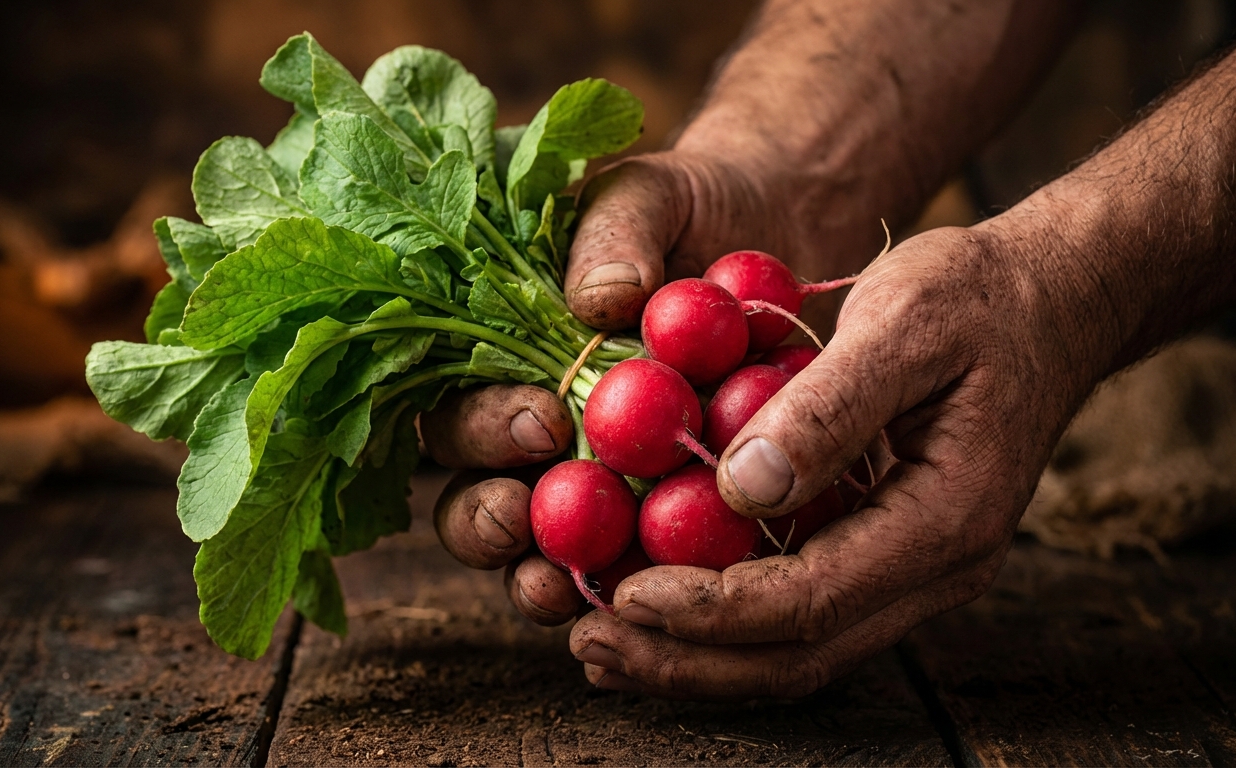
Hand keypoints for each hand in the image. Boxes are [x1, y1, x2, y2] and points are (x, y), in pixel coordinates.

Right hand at [424, 147, 872, 624]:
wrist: (776, 228)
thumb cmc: (686, 207)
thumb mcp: (647, 194)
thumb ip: (615, 232)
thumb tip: (601, 299)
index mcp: (503, 362)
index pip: (458, 412)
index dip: (484, 428)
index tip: (541, 419)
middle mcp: (532, 435)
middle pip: (475, 498)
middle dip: (488, 517)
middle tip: (523, 515)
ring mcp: (594, 484)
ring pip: (539, 553)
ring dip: (538, 577)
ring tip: (559, 586)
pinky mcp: (662, 515)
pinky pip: (635, 568)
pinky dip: (636, 586)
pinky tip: (653, 593)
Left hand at [569, 224, 1094, 697]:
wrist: (1050, 300)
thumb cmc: (979, 296)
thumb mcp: (904, 321)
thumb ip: (828, 408)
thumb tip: (740, 488)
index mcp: (944, 522)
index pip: (809, 601)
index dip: (709, 608)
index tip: (624, 589)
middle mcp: (933, 570)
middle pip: (795, 655)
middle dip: (686, 659)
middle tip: (590, 644)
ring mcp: (913, 571)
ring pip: (795, 650)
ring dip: (696, 657)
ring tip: (604, 645)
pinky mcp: (887, 552)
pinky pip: (800, 611)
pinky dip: (723, 621)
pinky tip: (659, 607)